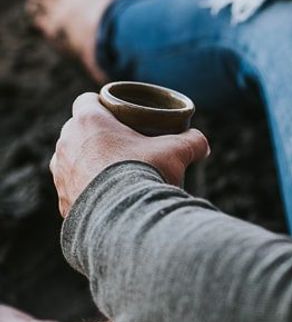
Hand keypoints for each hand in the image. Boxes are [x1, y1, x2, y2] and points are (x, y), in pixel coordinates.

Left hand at [51, 93, 209, 216]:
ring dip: (87, 162)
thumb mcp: (177, 152)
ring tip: (111, 173)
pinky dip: (86, 191)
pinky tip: (105, 198)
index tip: (118, 115)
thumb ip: (192, 141)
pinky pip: (72, 190)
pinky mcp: (63, 201)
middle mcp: (67, 143)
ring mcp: (60, 173)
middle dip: (95, 135)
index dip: (101, 105)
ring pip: (71, 160)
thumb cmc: (146, 175)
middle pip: (77, 130)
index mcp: (89, 122)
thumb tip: (201, 145)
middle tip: (121, 145)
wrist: (125, 220)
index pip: (86, 101)